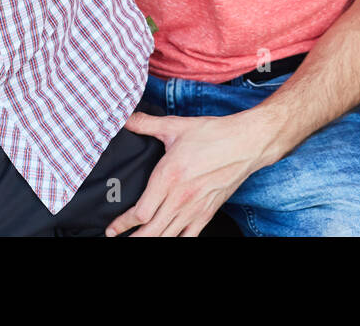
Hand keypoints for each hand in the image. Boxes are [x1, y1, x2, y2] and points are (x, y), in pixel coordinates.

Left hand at [105, 110, 269, 236]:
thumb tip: (126, 119)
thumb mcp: (177, 125)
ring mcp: (195, 208)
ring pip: (167, 236)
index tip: (112, 228)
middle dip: (132, 239)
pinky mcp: (208, 212)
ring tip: (138, 241)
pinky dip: (175, 241)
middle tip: (118, 239)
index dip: (123, 223)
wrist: (246, 143)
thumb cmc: (214, 134)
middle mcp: (180, 197)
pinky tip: (167, 239)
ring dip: (151, 240)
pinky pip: (189, 237)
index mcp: (169, 176)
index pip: (140, 212)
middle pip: (151, 231)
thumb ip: (147, 124)